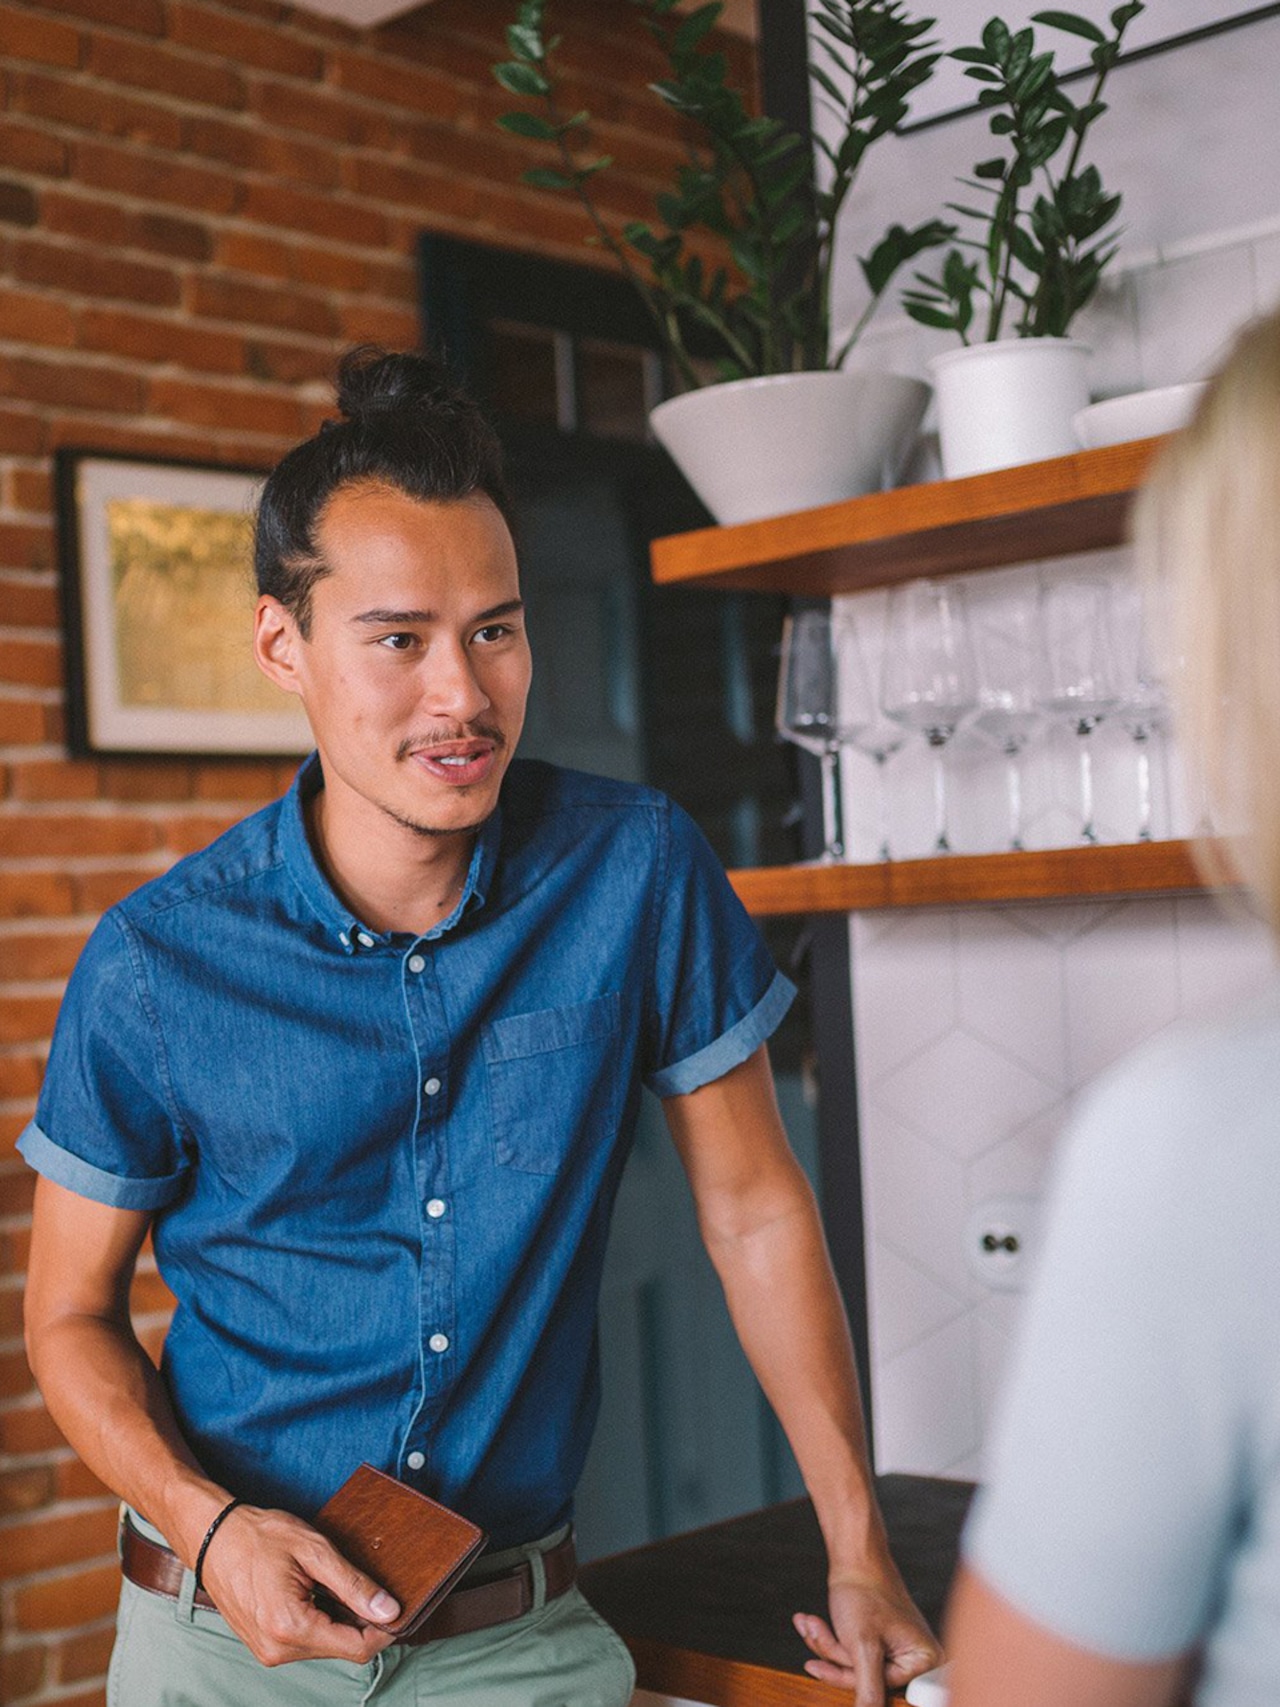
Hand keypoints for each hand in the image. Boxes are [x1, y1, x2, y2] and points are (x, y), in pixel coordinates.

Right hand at [196, 1503, 401, 1666]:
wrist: (213, 1537)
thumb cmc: (260, 1536)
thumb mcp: (314, 1550)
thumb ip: (353, 1584)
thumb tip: (390, 1610)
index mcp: (291, 1627)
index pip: (357, 1648)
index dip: (386, 1629)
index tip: (402, 1606)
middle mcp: (278, 1650)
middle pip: (343, 1648)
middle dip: (364, 1622)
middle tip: (374, 1586)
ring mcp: (269, 1652)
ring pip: (326, 1646)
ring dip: (342, 1620)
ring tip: (342, 1584)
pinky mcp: (265, 1646)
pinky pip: (307, 1641)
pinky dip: (323, 1620)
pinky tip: (322, 1593)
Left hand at [794, 1573, 941, 1704]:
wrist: (853, 1557)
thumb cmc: (864, 1591)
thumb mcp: (864, 1646)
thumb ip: (868, 1689)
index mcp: (926, 1661)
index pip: (881, 1689)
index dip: (846, 1675)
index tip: (821, 1665)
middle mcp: (917, 1658)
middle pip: (865, 1678)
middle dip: (833, 1654)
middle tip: (816, 1629)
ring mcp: (897, 1650)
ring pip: (853, 1667)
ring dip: (826, 1644)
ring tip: (812, 1622)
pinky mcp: (880, 1643)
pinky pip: (850, 1654)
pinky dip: (829, 1639)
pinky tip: (812, 1622)